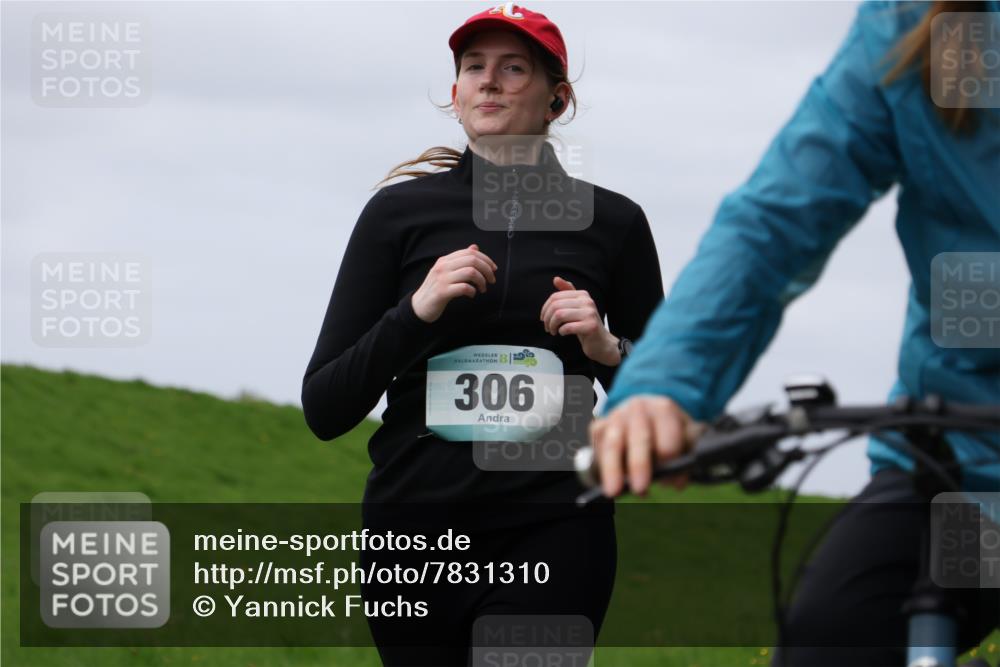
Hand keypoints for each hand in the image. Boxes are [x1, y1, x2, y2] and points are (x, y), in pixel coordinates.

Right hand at [411, 244, 497, 322]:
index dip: (485, 259)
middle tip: (491, 280)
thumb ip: (460, 260)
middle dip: (487, 270)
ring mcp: (442, 279)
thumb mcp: (446, 271)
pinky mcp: (442, 292)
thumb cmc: (436, 289)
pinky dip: (472, 291)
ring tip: (482, 289)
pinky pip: (464, 287)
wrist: (419, 306)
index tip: (493, 269)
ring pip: (471, 272)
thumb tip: (475, 248)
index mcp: (445, 260)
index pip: (470, 252)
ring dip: (481, 281)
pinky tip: (472, 294)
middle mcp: (443, 267)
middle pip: (472, 260)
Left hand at [539, 276, 618, 365]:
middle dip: (547, 318)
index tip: (543, 318)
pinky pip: (568, 327)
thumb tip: (555, 278)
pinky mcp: (591, 326)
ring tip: (553, 331)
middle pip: (556, 306)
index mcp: (582, 295)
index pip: (555, 297)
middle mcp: (587, 301)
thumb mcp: (576, 307)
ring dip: (552, 326)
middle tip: (547, 327)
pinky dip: (561, 331)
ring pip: (560, 315)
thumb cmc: (585, 324)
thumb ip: (567, 292)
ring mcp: (590, 313)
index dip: (545, 308)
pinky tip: (563, 333)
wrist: (600, 342)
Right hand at [588, 395, 705, 496]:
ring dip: (612, 469)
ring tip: (613, 492)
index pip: (668, 438)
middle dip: (639, 464)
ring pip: (612, 445)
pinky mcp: (598, 426)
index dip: (669, 460)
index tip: (670, 480)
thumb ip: (686, 461)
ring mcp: (615, 416)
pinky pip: (597, 449)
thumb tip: (675, 481)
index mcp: (663, 409)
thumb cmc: (668, 433)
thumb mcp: (685, 442)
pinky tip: (609, 481)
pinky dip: (602, 467)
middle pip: (639, 438)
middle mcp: (637, 408)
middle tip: (640, 488)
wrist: (644, 417)